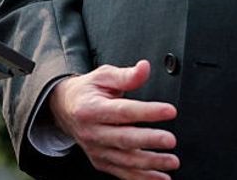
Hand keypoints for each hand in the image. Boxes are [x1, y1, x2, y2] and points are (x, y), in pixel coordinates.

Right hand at [48, 60, 178, 178]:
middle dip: (149, 141)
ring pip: (125, 160)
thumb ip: (126, 75)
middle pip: (124, 139)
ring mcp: (96, 150)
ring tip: (172, 161)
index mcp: (91, 109)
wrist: (65, 108)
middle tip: (171, 140)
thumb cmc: (87, 91)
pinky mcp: (101, 161)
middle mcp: (92, 132)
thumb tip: (144, 68)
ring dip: (150, 163)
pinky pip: (123, 172)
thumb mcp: (103, 76)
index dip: (147, 112)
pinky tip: (161, 178)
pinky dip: (142, 177)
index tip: (170, 111)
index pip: (123, 111)